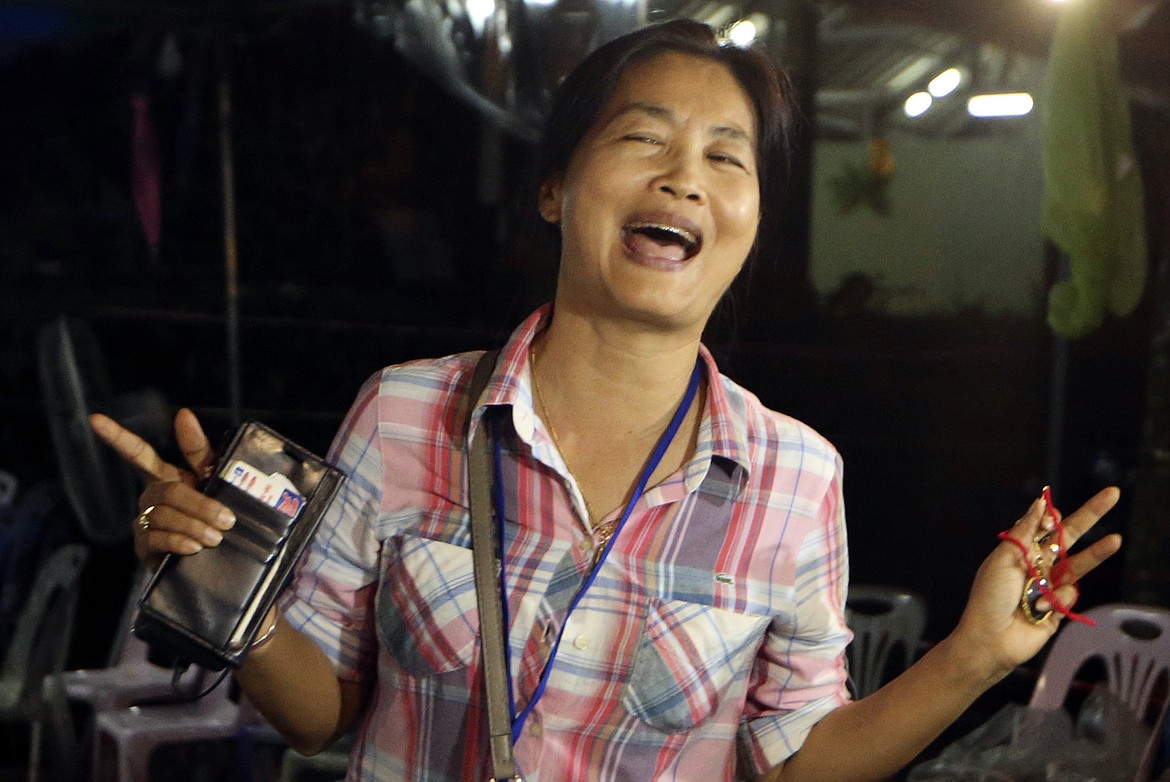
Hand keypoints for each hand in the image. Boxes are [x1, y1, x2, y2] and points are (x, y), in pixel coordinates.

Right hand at [90, 408, 235, 564]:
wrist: (215, 558)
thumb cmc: (214, 513)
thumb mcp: (213, 480)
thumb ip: (198, 450)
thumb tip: (183, 413)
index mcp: (165, 477)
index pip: (138, 453)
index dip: (118, 437)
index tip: (95, 419)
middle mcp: (150, 497)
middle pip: (169, 492)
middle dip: (200, 505)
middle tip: (227, 520)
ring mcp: (143, 522)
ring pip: (164, 516)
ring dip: (194, 526)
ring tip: (216, 537)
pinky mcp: (143, 548)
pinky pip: (155, 539)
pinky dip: (177, 541)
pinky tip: (192, 547)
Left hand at [951, 487, 1121, 682]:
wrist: (992, 638)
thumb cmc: (990, 596)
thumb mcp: (1004, 559)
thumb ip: (1025, 531)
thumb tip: (1039, 502)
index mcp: (1020, 549)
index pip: (1043, 525)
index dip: (1051, 516)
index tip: (1053, 513)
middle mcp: (1038, 563)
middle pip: (1069, 536)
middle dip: (1091, 516)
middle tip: (1113, 494)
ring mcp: (1051, 583)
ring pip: (1080, 563)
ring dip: (1097, 551)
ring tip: (1116, 540)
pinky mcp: (1060, 604)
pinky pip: (1070, 592)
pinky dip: (1056, 597)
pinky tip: (1039, 606)